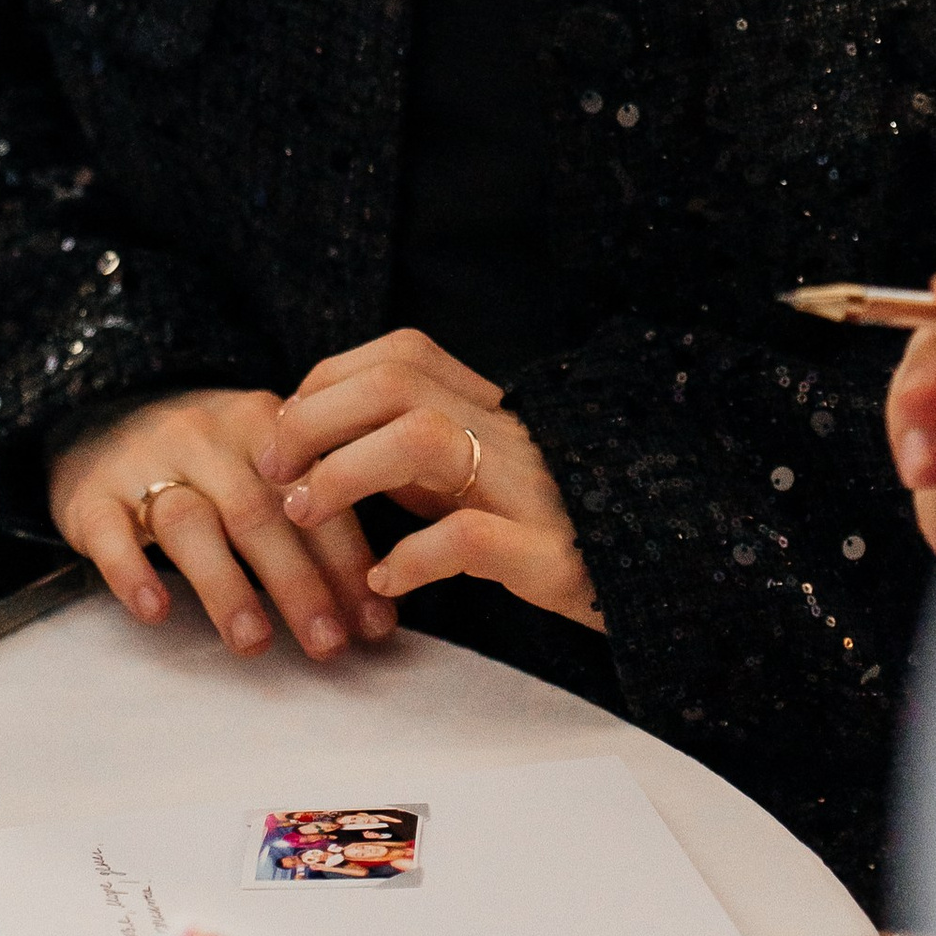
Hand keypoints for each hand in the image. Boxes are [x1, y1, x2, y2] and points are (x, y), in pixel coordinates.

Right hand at [48, 388, 393, 660]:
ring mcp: (144, 462)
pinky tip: (156, 612)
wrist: (103, 414)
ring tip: (254, 643)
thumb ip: (314, 509)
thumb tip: (383, 597)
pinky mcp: (92, 494)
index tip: (377, 622)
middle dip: (299, 583)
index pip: (313, 494)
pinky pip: (109, 532)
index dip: (348, 560)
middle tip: (328, 645)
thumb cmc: (206, 459)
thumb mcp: (261, 460)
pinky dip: (132, 572)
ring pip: (189, 522)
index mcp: (262, 426)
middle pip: (257, 512)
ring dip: (226, 587)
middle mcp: (206, 437)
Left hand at [258, 326, 604, 630]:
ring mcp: (531, 490)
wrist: (662, 571)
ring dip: (347, 471)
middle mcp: (511, 435)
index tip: (284, 433)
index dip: (327, 383)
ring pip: (424, 437)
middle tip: (273, 471)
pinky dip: (414, 557)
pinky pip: (471, 537)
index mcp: (494, 412)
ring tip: (305, 513)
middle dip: (316, 417)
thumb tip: (327, 451)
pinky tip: (384, 581)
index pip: (400, 355)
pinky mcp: (549, 553)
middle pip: (398, 380)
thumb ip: (416, 460)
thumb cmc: (556, 529)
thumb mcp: (480, 483)